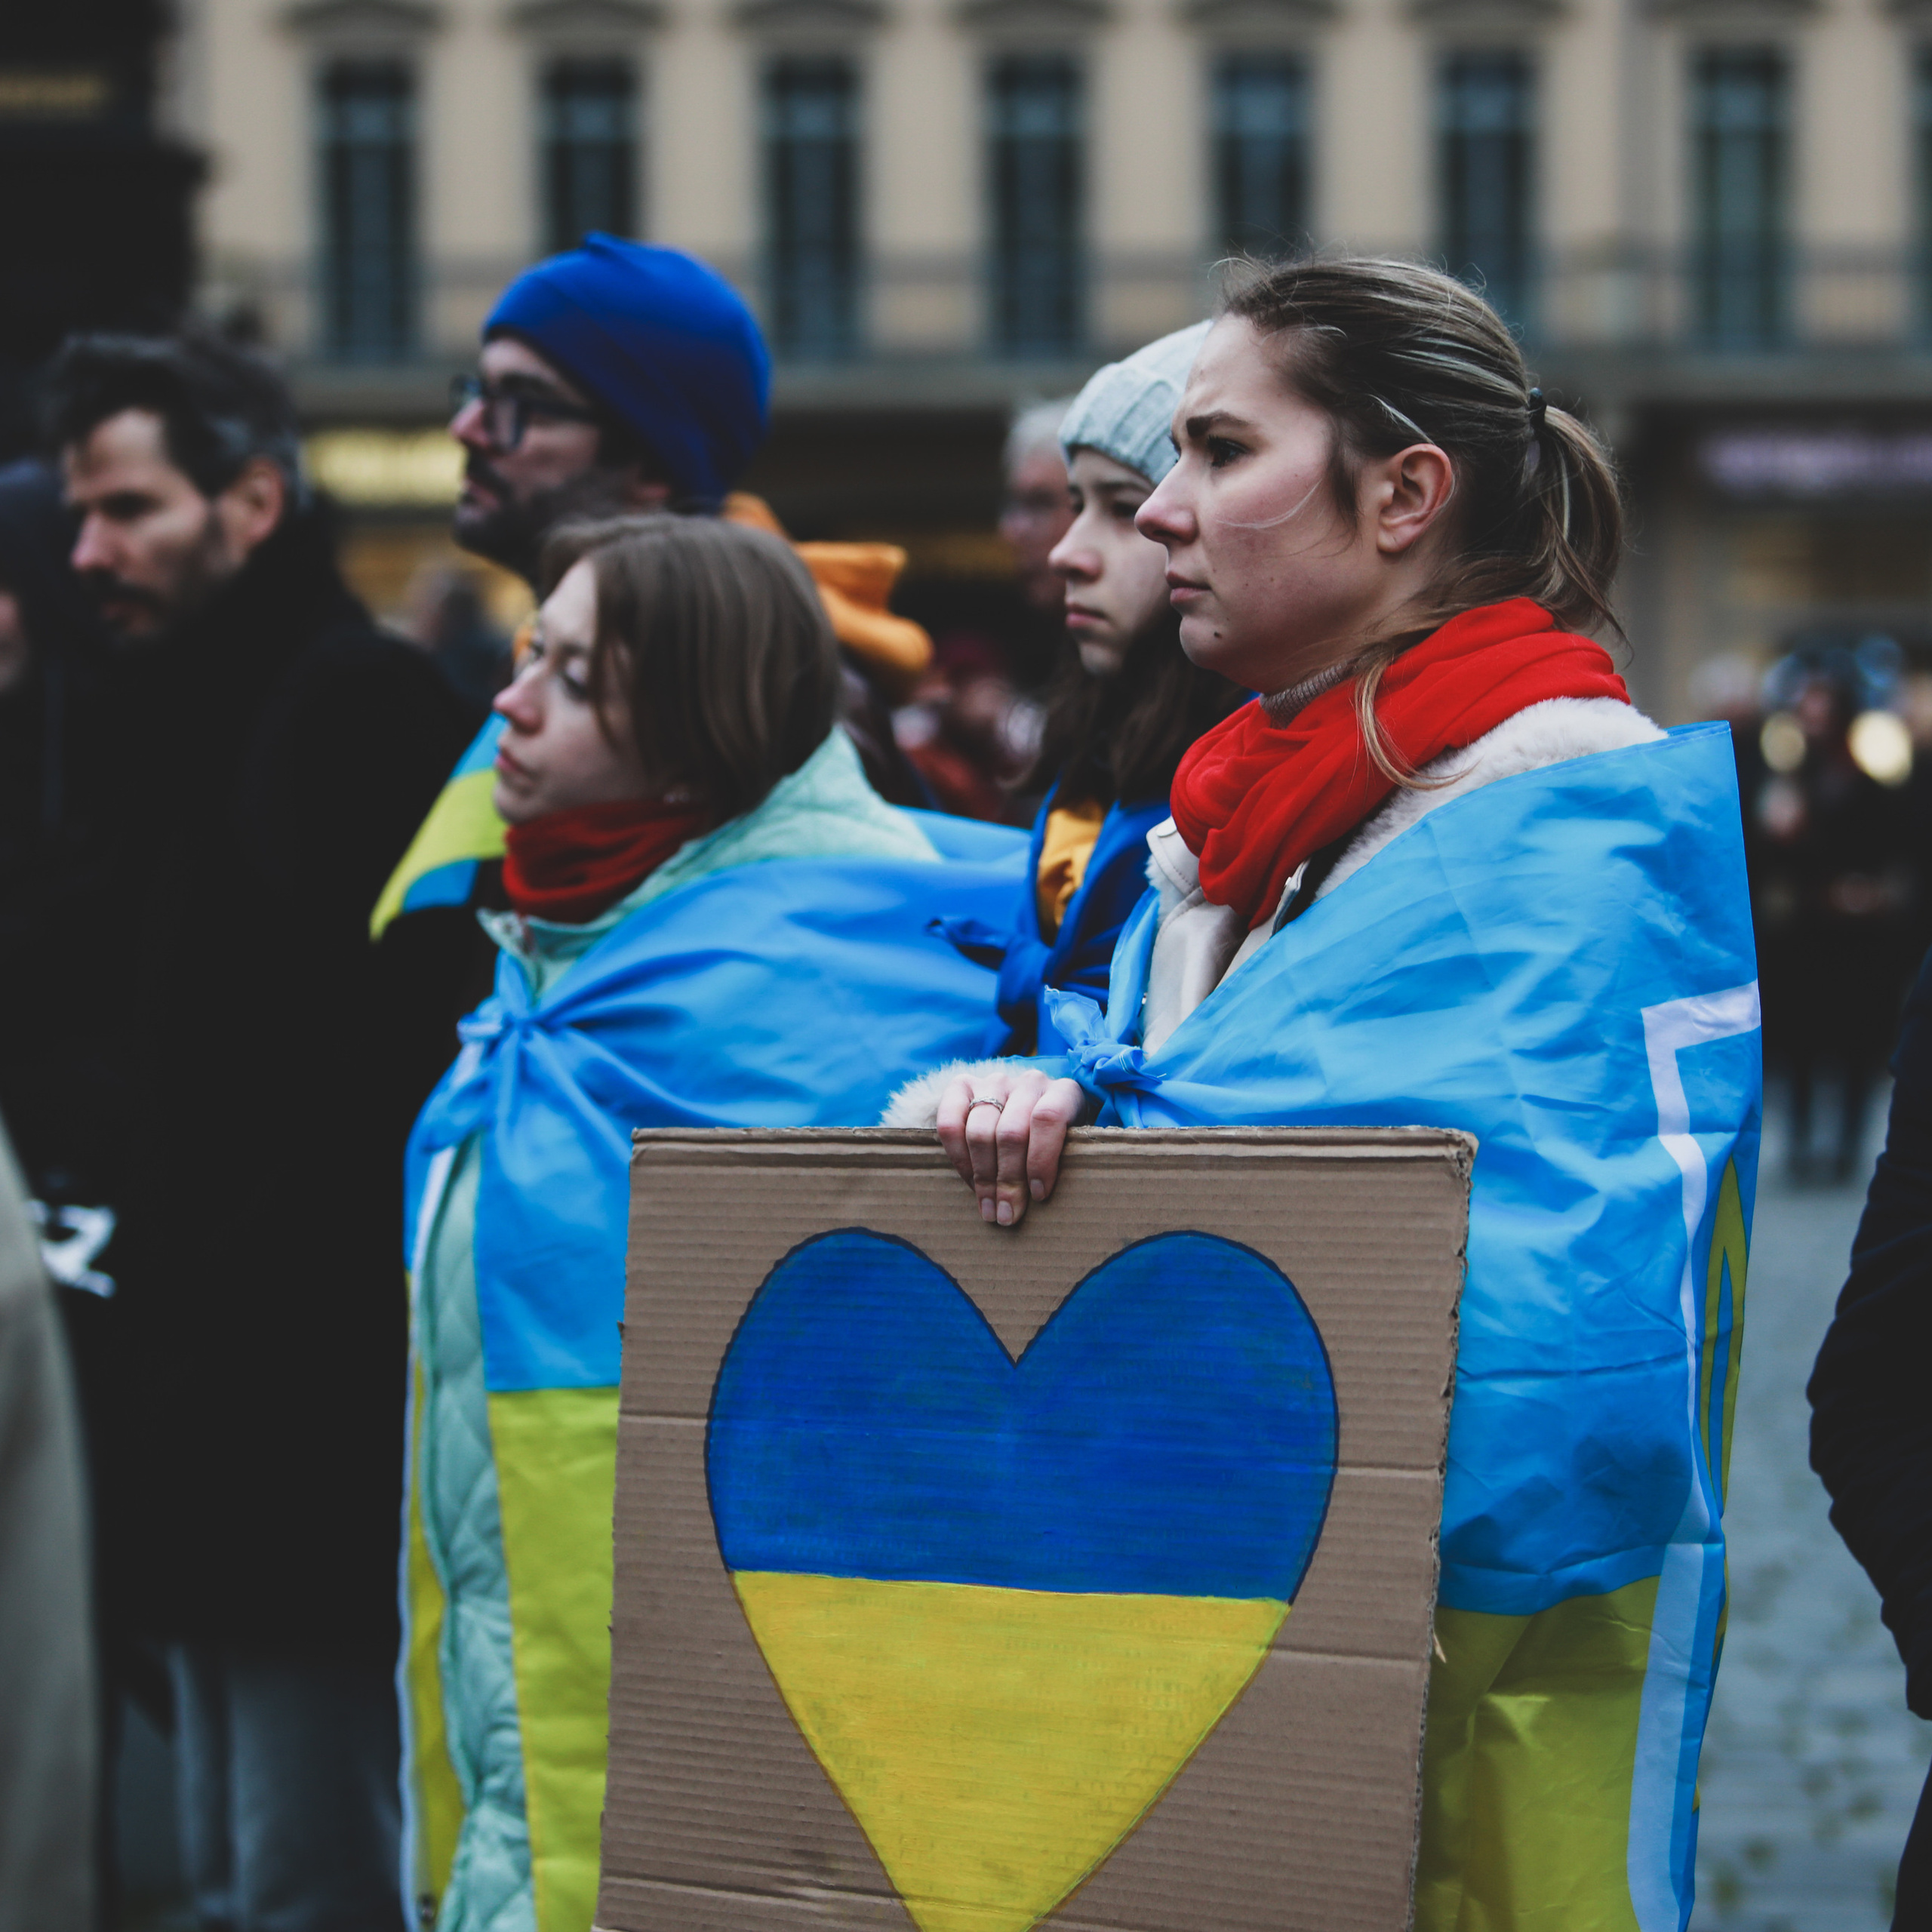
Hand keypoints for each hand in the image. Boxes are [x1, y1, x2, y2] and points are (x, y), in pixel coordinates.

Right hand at [935, 1065, 1085, 1226]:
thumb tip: (1036, 1202)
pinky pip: (949, 1123)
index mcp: (1063, 1092)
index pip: (1047, 1118)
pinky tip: (970, 1182)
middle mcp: (1028, 1081)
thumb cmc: (1057, 1140)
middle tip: (1007, 1215)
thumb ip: (1062, 1162)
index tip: (1038, 1195)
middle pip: (1010, 1132)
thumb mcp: (1071, 1147)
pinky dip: (958, 1158)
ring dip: (983, 1177)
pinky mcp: (963, 1085)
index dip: (1040, 1159)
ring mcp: (995, 1081)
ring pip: (980, 1131)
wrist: (1032, 1107)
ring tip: (988, 1208)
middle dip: (1008, 1181)